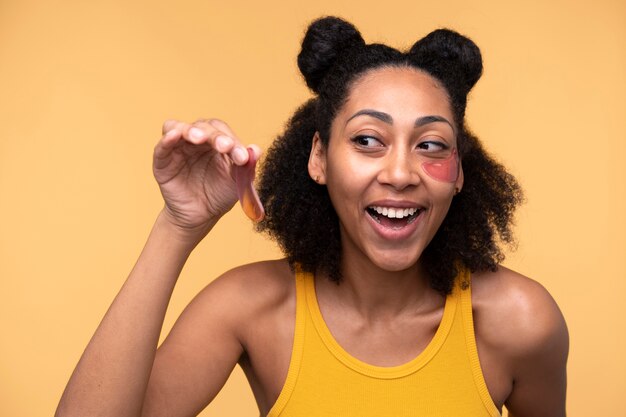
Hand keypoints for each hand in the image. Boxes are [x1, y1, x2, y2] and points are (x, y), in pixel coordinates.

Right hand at [153, 119, 260, 236]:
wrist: (201, 216)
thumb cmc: (219, 195)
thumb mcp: (237, 182)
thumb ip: (246, 167)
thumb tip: (256, 150)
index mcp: (217, 142)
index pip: (223, 132)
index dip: (233, 141)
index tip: (242, 158)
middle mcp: (198, 141)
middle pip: (204, 127)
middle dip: (215, 136)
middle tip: (225, 146)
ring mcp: (179, 148)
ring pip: (180, 128)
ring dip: (191, 130)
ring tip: (199, 138)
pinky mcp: (162, 161)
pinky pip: (162, 146)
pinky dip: (167, 139)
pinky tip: (175, 136)